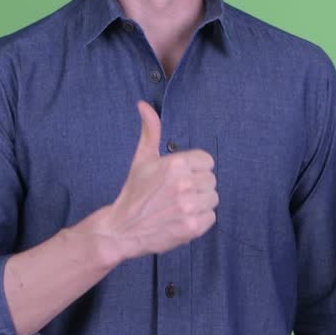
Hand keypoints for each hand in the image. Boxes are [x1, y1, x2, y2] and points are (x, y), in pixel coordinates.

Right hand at [74, 101, 217, 264]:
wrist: (122, 229)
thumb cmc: (135, 192)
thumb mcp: (142, 159)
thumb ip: (150, 131)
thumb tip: (143, 104)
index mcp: (175, 164)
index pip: (207, 161)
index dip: (195, 169)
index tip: (179, 178)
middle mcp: (184, 183)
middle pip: (211, 180)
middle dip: (197, 186)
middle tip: (176, 194)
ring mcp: (188, 206)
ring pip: (212, 198)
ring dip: (199, 203)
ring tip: (179, 206)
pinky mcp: (192, 227)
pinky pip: (211, 217)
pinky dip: (199, 220)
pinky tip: (181, 219)